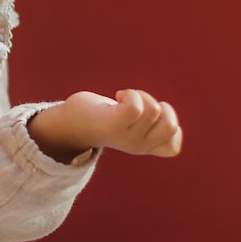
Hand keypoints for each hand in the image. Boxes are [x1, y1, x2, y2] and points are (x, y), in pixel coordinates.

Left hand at [61, 89, 182, 156]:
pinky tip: (118, 97)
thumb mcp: (131, 125)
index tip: (149, 117)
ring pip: (153, 110)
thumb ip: (150, 125)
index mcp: (144, 146)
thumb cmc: (102, 117)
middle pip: (170, 126)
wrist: (68, 124)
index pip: (173, 147)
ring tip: (124, 98)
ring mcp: (126, 138)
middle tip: (139, 104)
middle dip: (161, 107)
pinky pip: (135, 108)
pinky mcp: (112, 125)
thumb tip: (172, 125)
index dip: (170, 125)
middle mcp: (137, 146)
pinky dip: (130, 94)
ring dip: (141, 95)